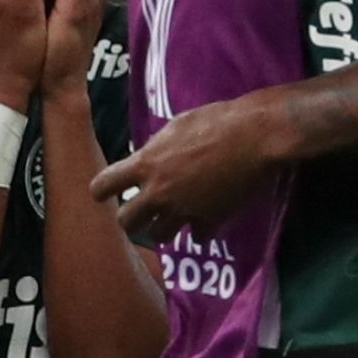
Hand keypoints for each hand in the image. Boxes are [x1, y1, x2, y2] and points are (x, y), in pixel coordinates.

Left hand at [92, 94, 269, 240]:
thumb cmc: (216, 120)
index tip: (107, 192)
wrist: (255, 135)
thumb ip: (158, 147)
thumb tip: (150, 155)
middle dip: (133, 217)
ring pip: (159, 235)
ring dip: (165, 226)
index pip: (102, 186)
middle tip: (144, 210)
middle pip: (126, 221)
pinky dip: (202, 228)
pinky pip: (198, 237)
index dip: (102, 190)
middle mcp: (158, 192)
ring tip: (176, 215)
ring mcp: (183, 210)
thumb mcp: (177, 125)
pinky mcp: (209, 220)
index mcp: (145, 164)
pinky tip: (209, 216)